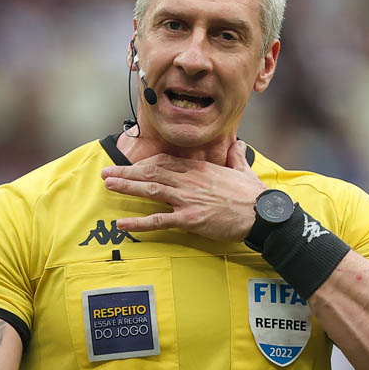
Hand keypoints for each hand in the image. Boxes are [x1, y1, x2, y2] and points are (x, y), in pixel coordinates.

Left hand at [101, 140, 264, 240]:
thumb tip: (238, 145)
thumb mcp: (244, 170)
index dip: (144, 164)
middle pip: (151, 173)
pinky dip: (139, 223)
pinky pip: (159, 221)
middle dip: (126, 172)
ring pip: (150, 190)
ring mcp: (188, 200)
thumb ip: (236, 156)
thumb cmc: (254, 195)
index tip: (131, 167)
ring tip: (108, 186)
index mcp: (200, 169)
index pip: (165, 162)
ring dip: (127, 187)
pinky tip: (122, 224)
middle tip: (107, 172)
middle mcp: (189, 181)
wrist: (262, 214)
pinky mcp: (190, 220)